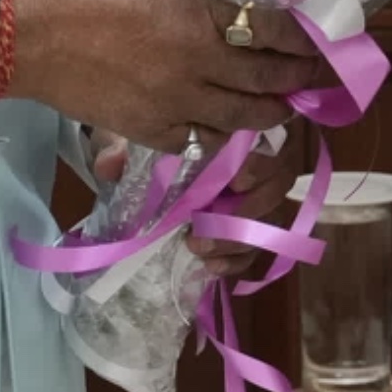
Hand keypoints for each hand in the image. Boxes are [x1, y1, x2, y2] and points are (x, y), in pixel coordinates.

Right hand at [6, 0, 316, 145]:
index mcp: (196, 13)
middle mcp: (195, 62)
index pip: (267, 27)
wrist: (26, 31)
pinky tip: (233, 131)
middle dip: (297, 77)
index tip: (314, 38)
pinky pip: (200, 141)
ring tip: (286, 107)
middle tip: (314, 76)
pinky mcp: (148, 131)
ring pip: (242, 117)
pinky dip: (224, 136)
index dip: (298, 35)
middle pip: (265, 76)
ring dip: (272, 112)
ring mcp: (173, 102)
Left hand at [85, 121, 303, 268]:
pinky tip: (211, 267)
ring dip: (239, 239)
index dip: (260, 163)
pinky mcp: (250, 226)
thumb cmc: (149, 133)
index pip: (269, 137)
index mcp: (236, 123)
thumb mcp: (131, 134)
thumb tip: (110, 164)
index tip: (236, 182)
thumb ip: (120, 145)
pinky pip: (261, 247)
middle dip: (249, 209)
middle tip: (205, 226)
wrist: (145, 154)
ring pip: (275, 215)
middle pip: (281, 180)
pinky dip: (239, 260)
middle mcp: (259, 154)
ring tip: (198, 249)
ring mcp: (259, 192)